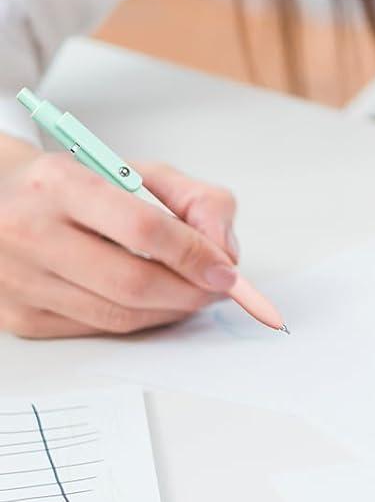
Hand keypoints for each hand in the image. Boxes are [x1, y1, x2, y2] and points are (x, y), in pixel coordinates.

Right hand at [0, 144, 240, 338]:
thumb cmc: (77, 185)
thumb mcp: (138, 171)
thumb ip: (194, 200)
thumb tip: (223, 250)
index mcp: (62, 185)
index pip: (143, 228)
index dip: (193, 254)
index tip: (227, 269)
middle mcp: (32, 232)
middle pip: (131, 281)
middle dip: (189, 292)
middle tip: (220, 290)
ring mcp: (20, 280)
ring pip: (115, 315)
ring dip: (170, 311)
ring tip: (196, 295)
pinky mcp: (19, 317)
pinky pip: (96, 329)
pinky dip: (139, 321)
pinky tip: (158, 304)